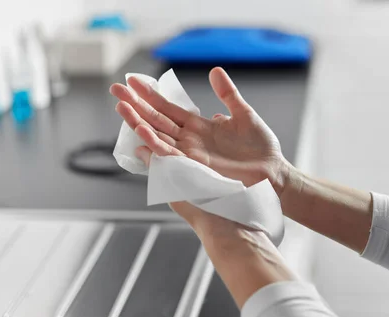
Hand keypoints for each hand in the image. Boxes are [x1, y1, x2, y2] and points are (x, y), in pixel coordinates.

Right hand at [109, 67, 290, 195]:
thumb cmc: (261, 148)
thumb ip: (228, 94)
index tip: (132, 81)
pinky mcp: (197, 168)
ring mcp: (192, 154)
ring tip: (122, 108)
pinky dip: (156, 145)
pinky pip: (171, 156)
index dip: (150, 95)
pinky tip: (142, 132)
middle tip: (115, 90)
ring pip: (158, 137)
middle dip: (136, 106)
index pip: (168, 108)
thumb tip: (214, 71)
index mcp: (199, 127)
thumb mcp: (244, 114)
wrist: (273, 173)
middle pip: (157, 120)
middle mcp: (190, 141)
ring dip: (139, 123)